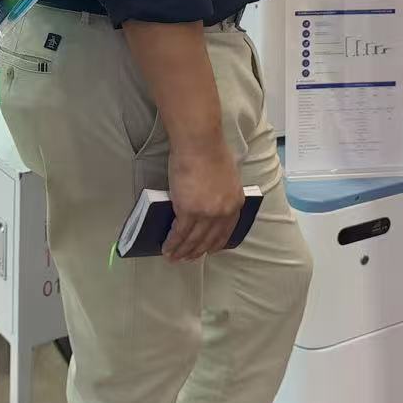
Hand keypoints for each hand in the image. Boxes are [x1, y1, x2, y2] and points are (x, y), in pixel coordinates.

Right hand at [164, 138, 244, 261]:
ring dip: (182, 251)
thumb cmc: (212, 152)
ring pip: (193, 239)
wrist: (200, 143)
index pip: (226, 232)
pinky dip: (172, 242)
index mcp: (235, 204)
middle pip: (208, 239)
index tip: (207, 251)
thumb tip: (211, 202)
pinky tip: (167, 248)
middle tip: (186, 259)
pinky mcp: (187, 210)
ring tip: (173, 258)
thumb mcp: (227, 177)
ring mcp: (206, 213)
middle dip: (196, 251)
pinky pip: (179, 232)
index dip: (215, 244)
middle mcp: (223, 212)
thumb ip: (222, 194)